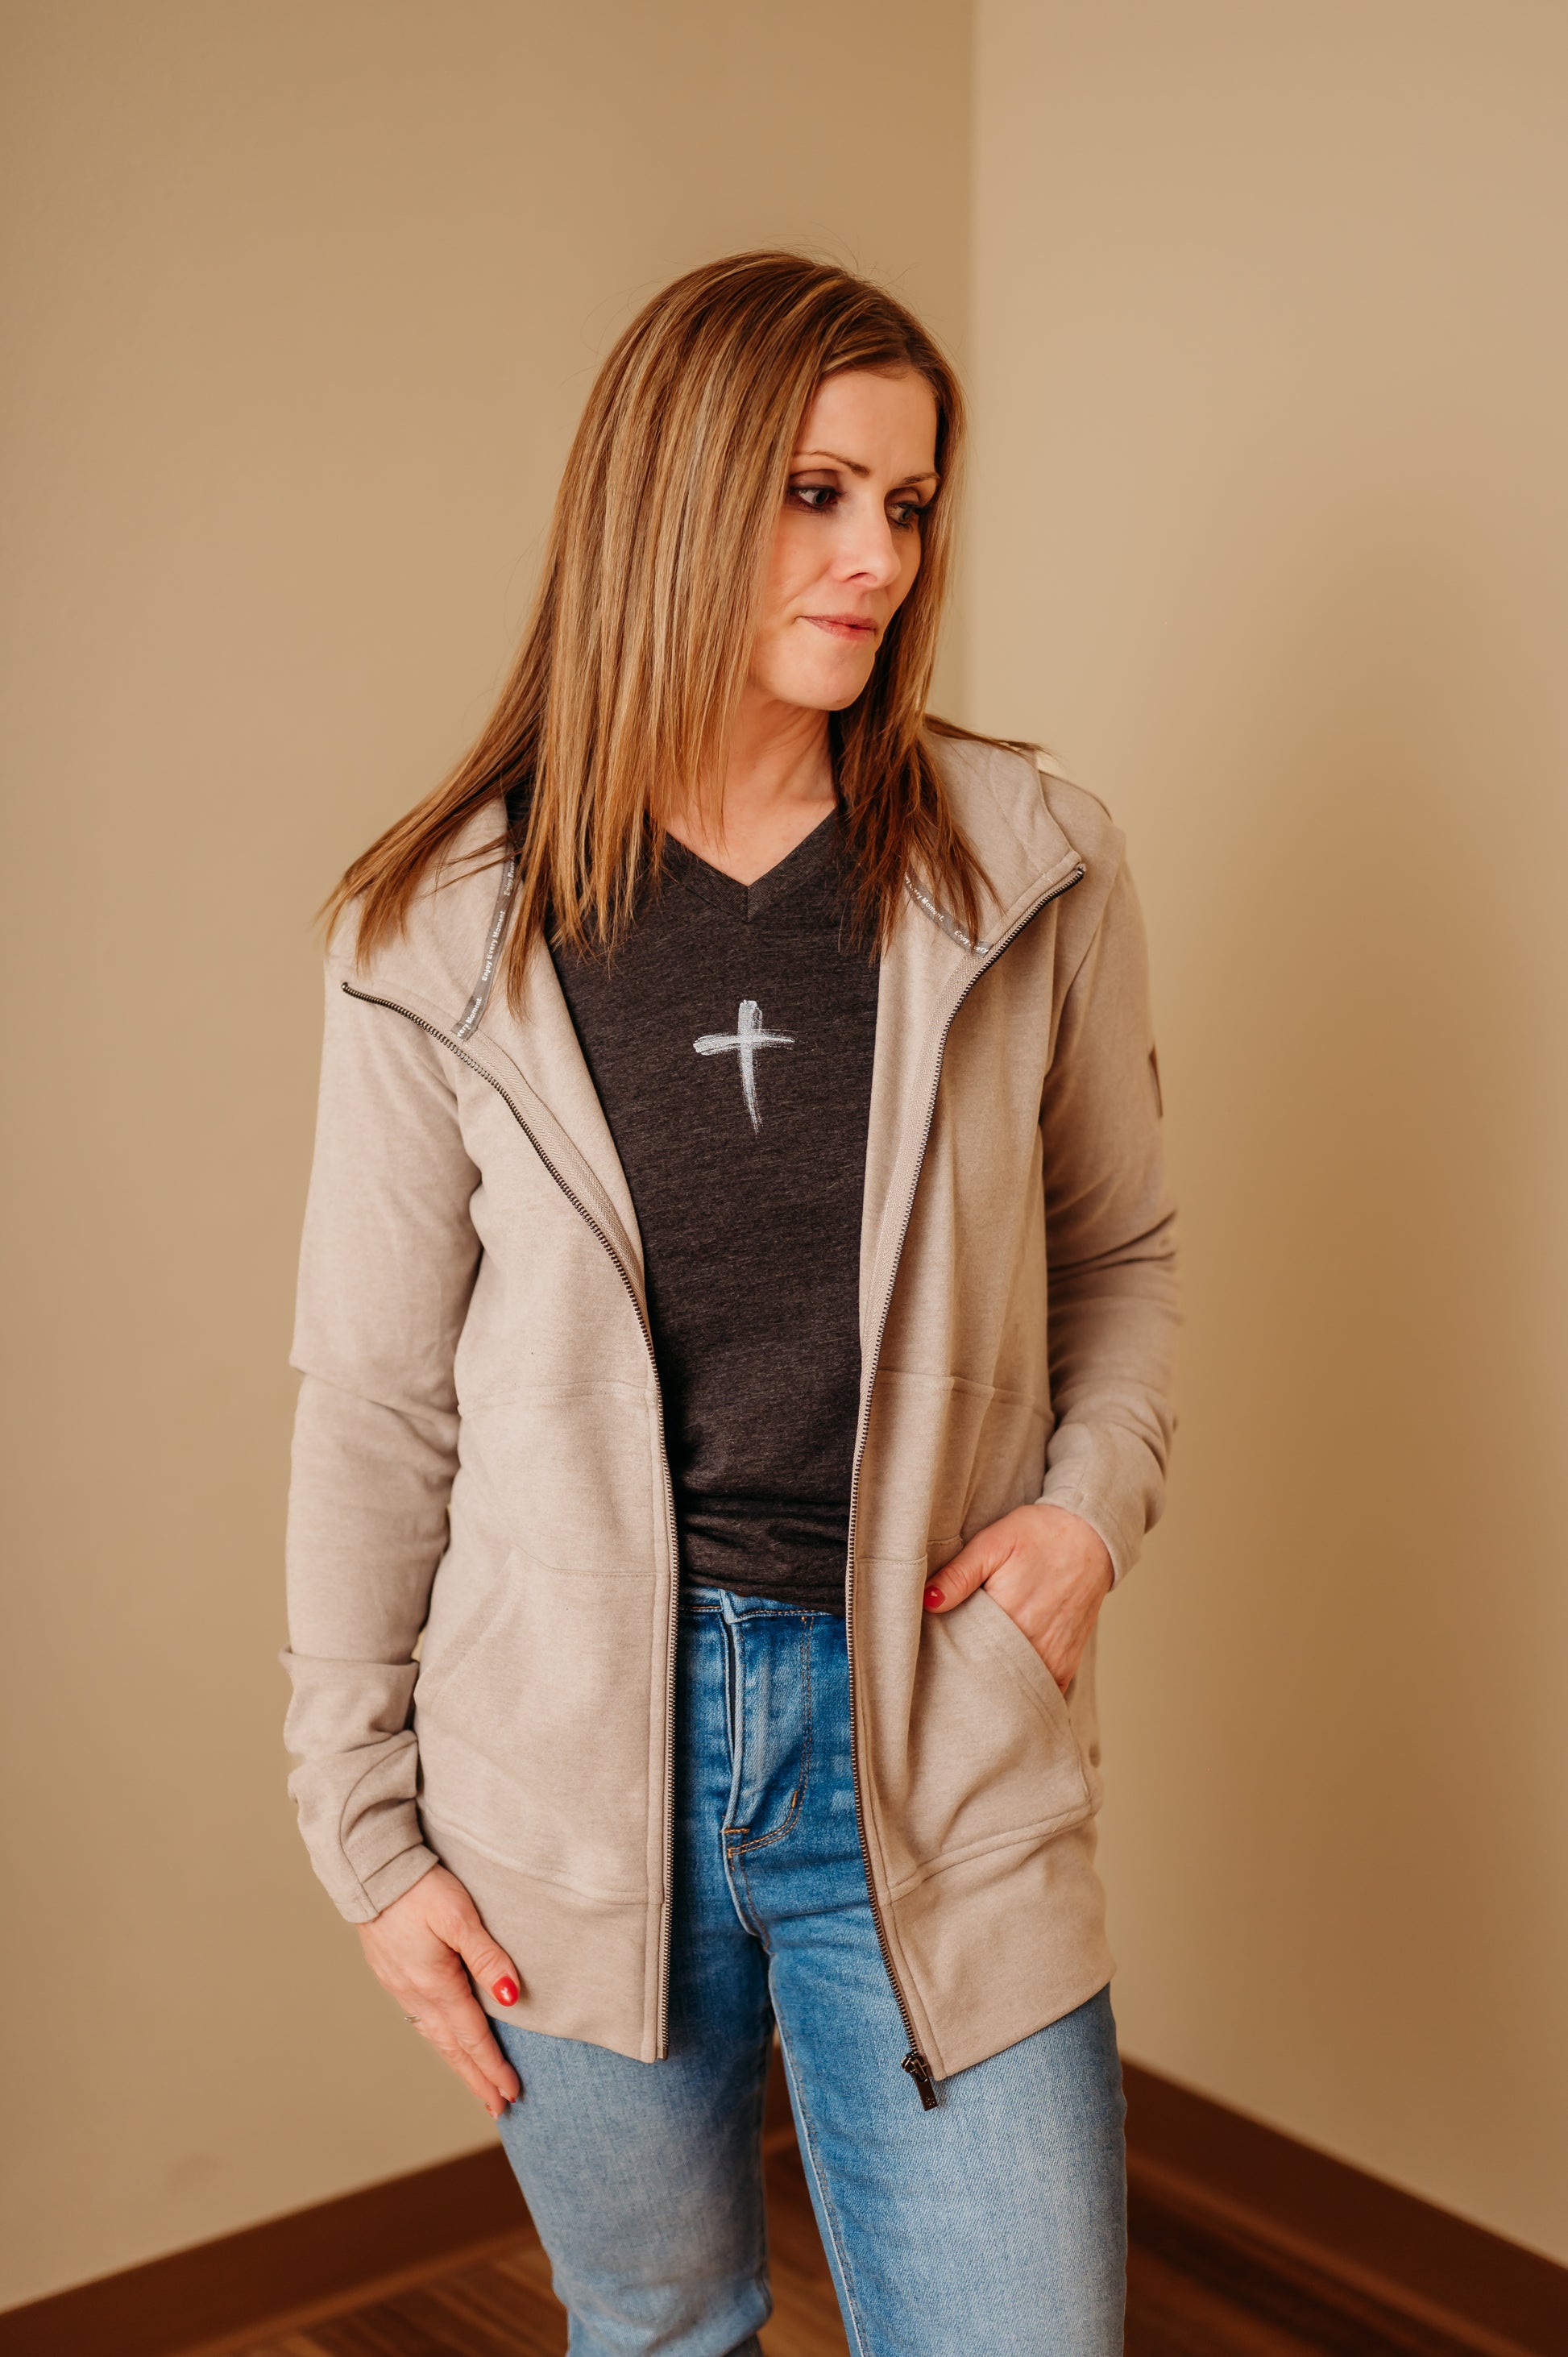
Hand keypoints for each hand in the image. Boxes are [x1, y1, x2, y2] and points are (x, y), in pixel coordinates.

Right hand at [357, 1864, 522, 2118]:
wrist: (372, 1871)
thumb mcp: (460, 1917)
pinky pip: (421, 2020)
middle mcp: (415, 1994)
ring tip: (477, 2084)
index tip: (512, 2093)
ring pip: (435, 2037)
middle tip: (499, 2108)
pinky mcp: (392, 1974)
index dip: (494, 2067)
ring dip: (459, 2063)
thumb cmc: (420, 1888)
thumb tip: (512, 1999)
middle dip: (477, 2079)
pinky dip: (440, 2040)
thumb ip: (487, 1957)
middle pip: (452, 2048)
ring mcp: (400, 1986)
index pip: (472, 2037)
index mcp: (435, 1985)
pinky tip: (446, 2041)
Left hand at [923, 1503, 1112, 1691]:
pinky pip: (1039, 1691)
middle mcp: (1033, 1644)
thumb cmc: (1039, 1535)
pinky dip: (1021, 1688)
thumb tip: (928, 1602)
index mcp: (1010, 1615)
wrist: (1091, 1536)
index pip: (965, 1652)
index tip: (936, 1646)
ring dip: (993, 1682)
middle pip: (987, 1674)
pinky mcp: (1067, 1665)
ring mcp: (1053, 1659)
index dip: (947, 1651)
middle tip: (953, 1657)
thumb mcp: (993, 1542)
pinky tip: (1005, 1675)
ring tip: (977, 1664)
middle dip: (968, 1669)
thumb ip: (959, 1575)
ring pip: (1012, 1687)